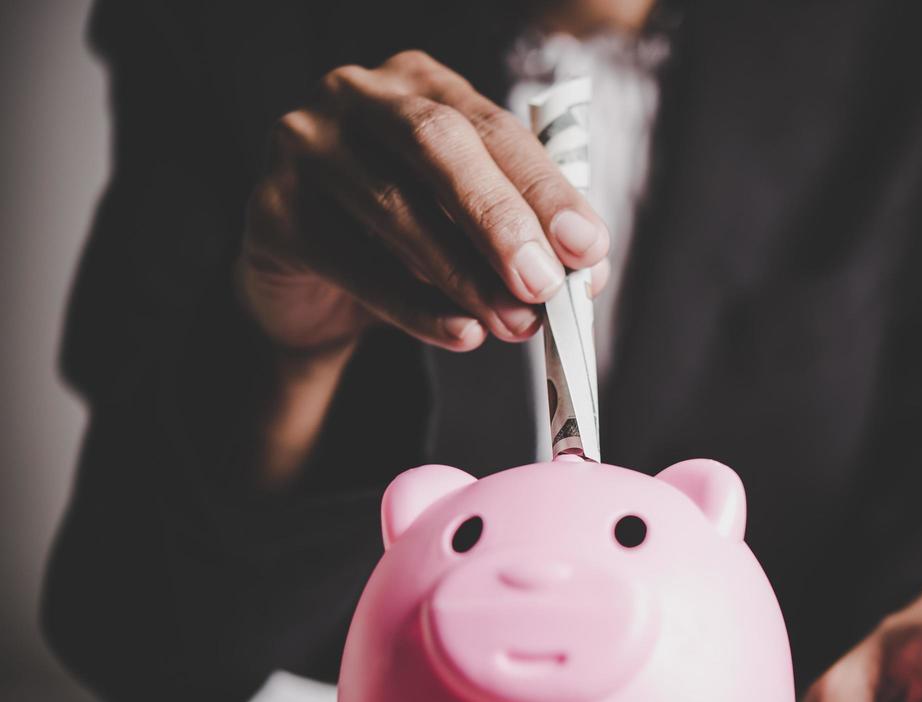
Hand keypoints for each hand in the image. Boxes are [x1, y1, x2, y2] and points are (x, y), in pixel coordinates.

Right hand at [239, 49, 609, 355]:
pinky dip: (414, 307)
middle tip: (544, 283)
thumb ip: (527, 237)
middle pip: (438, 146)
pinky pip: (354, 264)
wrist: (311, 292)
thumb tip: (584, 271)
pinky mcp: (272, 212)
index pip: (494, 128)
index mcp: (421, 84)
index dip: (545, 190)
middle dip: (500, 220)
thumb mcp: (471, 230)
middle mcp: (357, 96)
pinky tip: (461, 334)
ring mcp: (304, 146)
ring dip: (465, 276)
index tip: (588, 247)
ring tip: (514, 323)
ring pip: (395, 208)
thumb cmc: (405, 244)